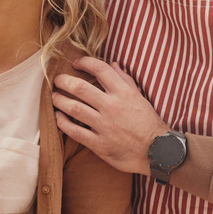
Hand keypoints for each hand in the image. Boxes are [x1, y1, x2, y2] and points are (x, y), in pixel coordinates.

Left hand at [52, 57, 165, 175]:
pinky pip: (74, 131)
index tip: (75, 63)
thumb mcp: (140, 98)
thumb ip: (125, 81)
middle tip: (57, 80)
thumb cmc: (148, 123)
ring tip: (54, 97)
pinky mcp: (99, 144)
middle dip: (64, 81)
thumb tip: (113, 65)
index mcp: (124, 93)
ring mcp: (104, 125)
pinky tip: (58, 118)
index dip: (84, 62)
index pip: (100, 69)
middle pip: (80, 87)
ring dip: (59, 100)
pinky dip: (62, 123)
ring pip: (73, 108)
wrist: (157, 151)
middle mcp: (112, 107)